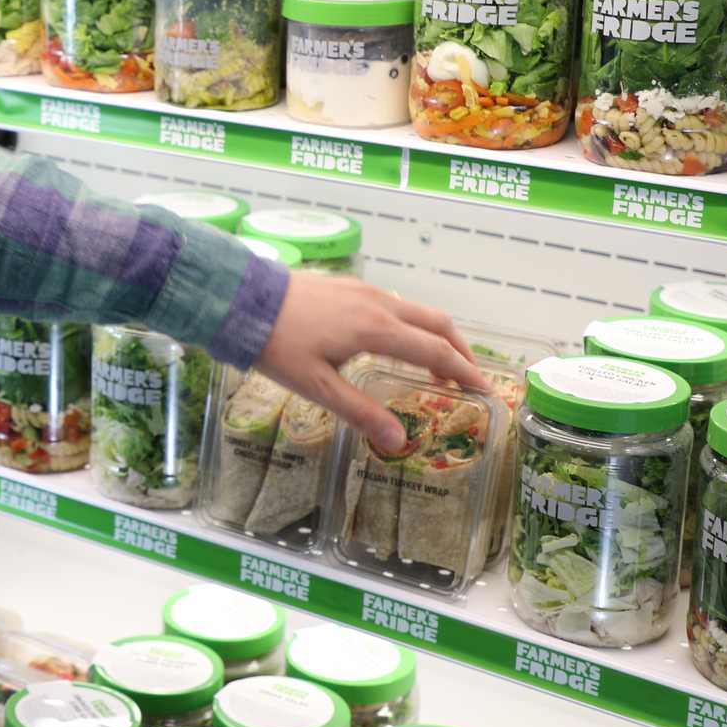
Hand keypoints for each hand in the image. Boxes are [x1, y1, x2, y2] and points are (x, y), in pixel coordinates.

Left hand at [253, 273, 485, 453]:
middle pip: (438, 324)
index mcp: (377, 330)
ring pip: (418, 310)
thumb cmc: (277, 345)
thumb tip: (400, 441)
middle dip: (460, 350)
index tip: (485, 390)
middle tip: (467, 379)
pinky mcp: (350, 285)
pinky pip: (397, 303)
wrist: (241, 299)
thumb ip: (361, 412)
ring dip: (437, 336)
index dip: (465, 372)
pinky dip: (414, 323)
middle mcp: (379, 305)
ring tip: (437, 366)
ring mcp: (365, 290)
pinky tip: (400, 342)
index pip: (437, 352)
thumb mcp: (317, 387)